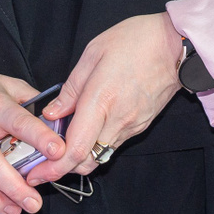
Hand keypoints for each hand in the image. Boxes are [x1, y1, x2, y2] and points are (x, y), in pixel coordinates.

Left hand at [25, 13, 183, 184]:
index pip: (75, 150)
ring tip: (60, 147)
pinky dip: (96, 145)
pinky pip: (113, 143)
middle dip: (61, 170)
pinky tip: (87, 132)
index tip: (35, 173)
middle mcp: (117, 120)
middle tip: (41, 166)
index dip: (52, 168)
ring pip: (100, 155)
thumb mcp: (94, 52)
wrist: (177, 45)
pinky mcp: (141, 125)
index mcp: (101, 100)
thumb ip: (71, 88)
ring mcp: (132, 126)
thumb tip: (52, 113)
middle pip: (86, 162)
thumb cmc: (137, 40)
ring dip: (78, 158)